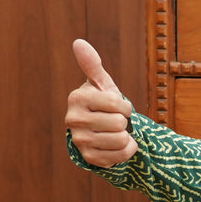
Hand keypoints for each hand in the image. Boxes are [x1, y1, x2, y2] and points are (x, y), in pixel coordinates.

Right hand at [65, 39, 137, 166]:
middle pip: (119, 123)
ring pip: (120, 140)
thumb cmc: (103, 103)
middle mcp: (73, 120)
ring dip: (126, 136)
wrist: (100, 131)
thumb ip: (92, 64)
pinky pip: (121, 155)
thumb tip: (78, 42)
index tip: (118, 106)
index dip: (125, 106)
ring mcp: (79, 140)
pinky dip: (127, 150)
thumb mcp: (101, 84)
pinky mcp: (89, 158)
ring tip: (115, 132)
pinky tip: (117, 145)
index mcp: (77, 98)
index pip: (117, 104)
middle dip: (124, 122)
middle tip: (114, 121)